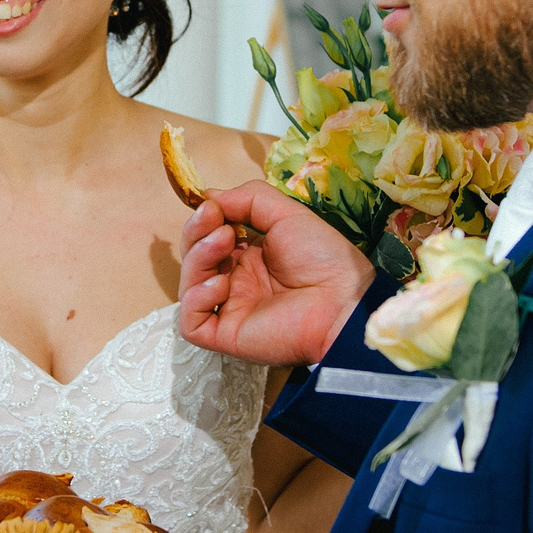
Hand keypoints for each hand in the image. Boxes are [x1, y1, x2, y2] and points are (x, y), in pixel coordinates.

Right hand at [175, 180, 372, 367]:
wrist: (343, 301)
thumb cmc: (323, 258)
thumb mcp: (287, 215)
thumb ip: (248, 199)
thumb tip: (208, 195)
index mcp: (250, 257)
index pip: (208, 237)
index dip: (204, 221)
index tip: (211, 206)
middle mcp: (237, 282)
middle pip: (194, 258)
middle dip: (197, 234)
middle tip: (215, 220)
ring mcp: (230, 310)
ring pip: (188, 286)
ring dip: (197, 258)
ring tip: (223, 242)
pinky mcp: (226, 336)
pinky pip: (191, 323)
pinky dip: (196, 299)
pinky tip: (220, 284)